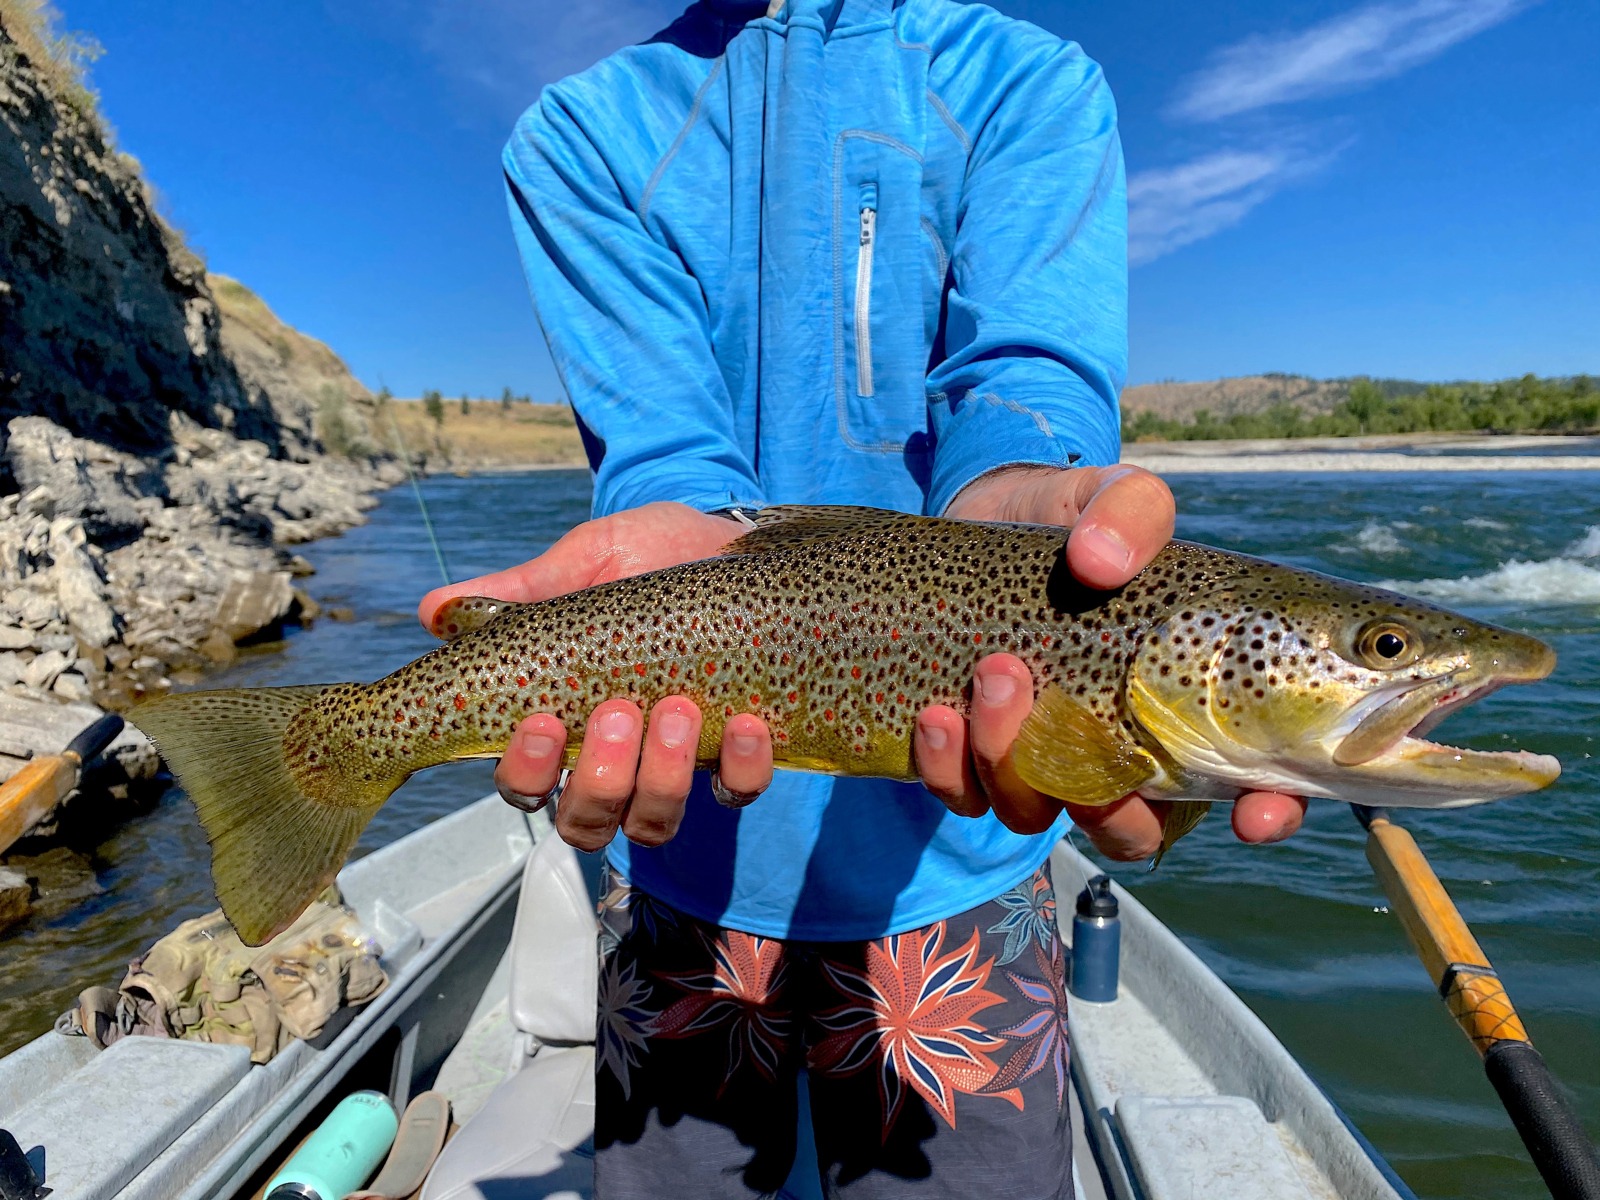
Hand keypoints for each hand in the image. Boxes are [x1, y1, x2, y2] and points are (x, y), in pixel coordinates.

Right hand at [416, 502, 774, 850]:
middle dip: (600, 780)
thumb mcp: (588, 560)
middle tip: (618, 712)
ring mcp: (677, 764)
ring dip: (662, 778)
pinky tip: (746, 725)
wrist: (734, 539)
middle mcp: (616, 758)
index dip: (527, 773)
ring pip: (653, 823)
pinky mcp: (739, 756)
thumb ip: (523, 589)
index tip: (544, 722)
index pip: (526, 786)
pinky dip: (742, 770)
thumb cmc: (649, 556)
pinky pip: (738, 793)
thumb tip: (434, 610)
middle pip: (585, 823)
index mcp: (565, 721)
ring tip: (678, 710)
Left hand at [915, 465, 1307, 858]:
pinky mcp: (971, 756)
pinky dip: (948, 769)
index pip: (1254, 787)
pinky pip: (964, 797)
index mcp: (1186, 705)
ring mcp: (1042, 760)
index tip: (1254, 812)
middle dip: (1104, 802)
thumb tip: (1100, 561)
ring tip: (993, 673)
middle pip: (1131, 829)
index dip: (1268, 813)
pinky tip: (938, 713)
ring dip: (1012, 764)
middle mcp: (1119, 750)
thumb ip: (1131, 511)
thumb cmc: (1076, 520)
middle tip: (1065, 713)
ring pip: (1037, 815)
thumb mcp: (1116, 497)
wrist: (985, 515)